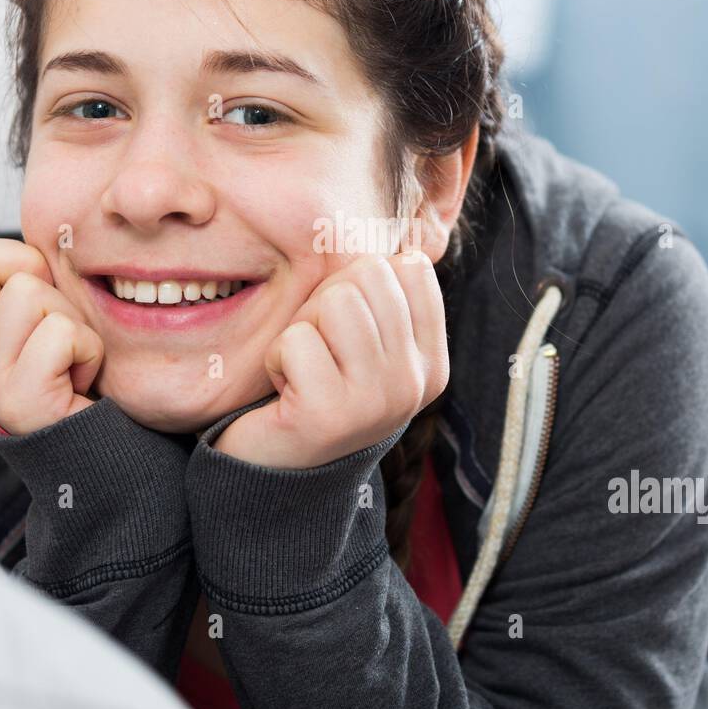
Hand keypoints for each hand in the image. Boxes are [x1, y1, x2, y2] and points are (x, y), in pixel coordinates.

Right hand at [0, 238, 104, 435]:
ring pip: (35, 296)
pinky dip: (88, 352)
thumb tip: (48, 241)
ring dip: (76, 326)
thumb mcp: (49, 317)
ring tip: (72, 364)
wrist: (105, 450)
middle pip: (14, 273)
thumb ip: (32, 282)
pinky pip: (62, 335)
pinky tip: (79, 385)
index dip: (16, 263)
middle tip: (62, 345)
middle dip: (57, 298)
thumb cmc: (83, 373)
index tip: (40, 307)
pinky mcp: (17, 402)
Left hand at [212, 251, 448, 468]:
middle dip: (326, 303)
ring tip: (303, 367)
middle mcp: (414, 383)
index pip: (408, 267)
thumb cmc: (316, 387)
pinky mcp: (328, 415)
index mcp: (432, 363)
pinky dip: (276, 358)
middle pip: (368, 275)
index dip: (361, 283)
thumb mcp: (365, 342)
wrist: (276, 473)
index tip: (347, 331)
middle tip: (317, 351)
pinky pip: (296, 339)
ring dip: (302, 329)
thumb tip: (409, 235)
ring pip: (335, 300)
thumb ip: (386, 296)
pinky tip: (285, 391)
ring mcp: (376, 401)